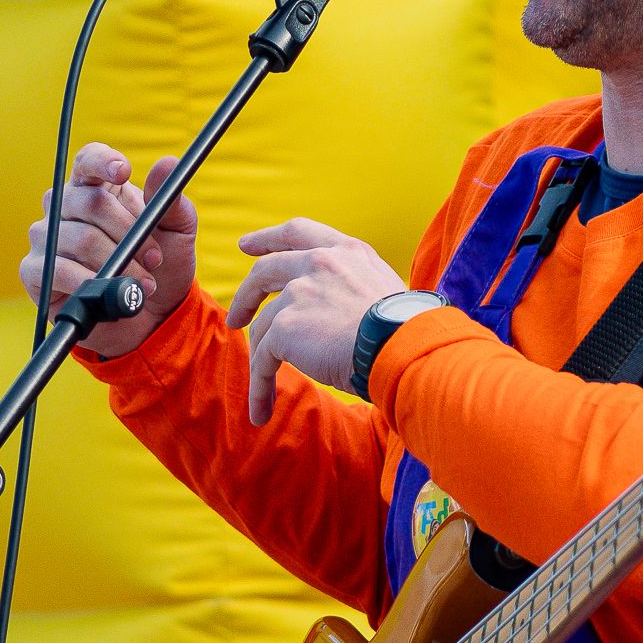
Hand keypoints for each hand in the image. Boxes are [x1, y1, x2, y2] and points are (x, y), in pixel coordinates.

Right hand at [18, 143, 198, 358]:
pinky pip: (58, 269)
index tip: (124, 171)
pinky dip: (89, 282)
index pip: (88, 160)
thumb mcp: (176, 232)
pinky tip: (108, 291)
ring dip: (118, 263)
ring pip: (81, 238)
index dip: (102, 161)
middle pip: (91, 202)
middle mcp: (65, 207)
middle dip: (129, 232)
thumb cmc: (159, 265)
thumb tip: (168, 163)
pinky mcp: (34, 271)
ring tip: (142, 282)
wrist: (150, 315)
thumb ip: (170, 200)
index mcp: (97, 187)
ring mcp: (46, 237)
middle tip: (155, 258)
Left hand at [226, 218, 403, 418]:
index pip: (298, 232)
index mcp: (346, 251)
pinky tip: (261, 411)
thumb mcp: (383, 288)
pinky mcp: (285, 326)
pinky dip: (259, 387)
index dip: (268, 239)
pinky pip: (262, 360)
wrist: (403, 346)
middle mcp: (319, 263)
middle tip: (237, 315)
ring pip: (264, 326)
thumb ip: (354, 285)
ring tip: (264, 386)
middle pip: (266, 270)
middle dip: (246, 294)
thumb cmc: (406, 330)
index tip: (246, 245)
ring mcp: (299, 292)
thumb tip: (340, 309)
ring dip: (261, 357)